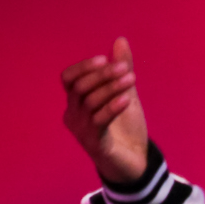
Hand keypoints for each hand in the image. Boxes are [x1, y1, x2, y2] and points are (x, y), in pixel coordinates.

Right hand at [61, 37, 148, 184]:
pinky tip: (126, 99)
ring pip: (89, 102)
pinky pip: (99, 121)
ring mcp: (81, 131)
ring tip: (131, 79)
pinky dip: (112, 107)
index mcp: (76, 103)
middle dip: (102, 75)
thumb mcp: (126, 93)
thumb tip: (120, 40)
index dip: (83, 67)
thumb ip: (120, 69)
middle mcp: (73, 116)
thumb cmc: (126, 129)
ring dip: (111, 88)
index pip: (68, 78)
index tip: (105, 58)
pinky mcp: (94, 144)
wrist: (136, 162)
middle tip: (124, 68)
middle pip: (79, 88)